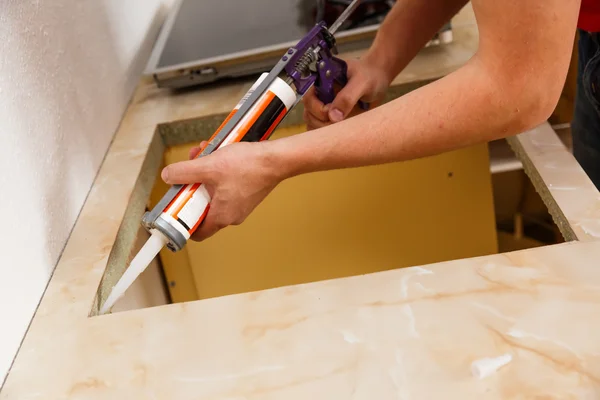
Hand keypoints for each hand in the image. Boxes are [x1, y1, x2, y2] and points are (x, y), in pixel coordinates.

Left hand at [160, 141, 281, 241]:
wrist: (277, 159)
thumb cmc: (248, 166)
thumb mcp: (209, 166)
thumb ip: (185, 172)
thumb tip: (168, 176)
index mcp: (222, 216)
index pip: (196, 232)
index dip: (182, 221)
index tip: (175, 206)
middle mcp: (232, 216)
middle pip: (202, 208)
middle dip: (192, 187)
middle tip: (189, 171)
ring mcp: (240, 205)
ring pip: (213, 194)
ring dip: (205, 176)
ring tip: (203, 157)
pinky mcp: (247, 194)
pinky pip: (225, 188)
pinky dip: (218, 174)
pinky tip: (218, 157)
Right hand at [302, 57, 389, 129]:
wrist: (378, 81)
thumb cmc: (369, 76)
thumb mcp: (361, 82)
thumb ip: (347, 97)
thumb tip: (333, 117)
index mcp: (320, 80)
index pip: (308, 98)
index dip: (317, 108)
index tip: (332, 111)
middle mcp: (318, 95)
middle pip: (309, 114)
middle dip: (322, 121)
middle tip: (342, 120)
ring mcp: (323, 107)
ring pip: (313, 124)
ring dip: (325, 130)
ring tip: (343, 125)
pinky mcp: (329, 118)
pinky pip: (320, 130)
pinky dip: (328, 135)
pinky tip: (341, 131)